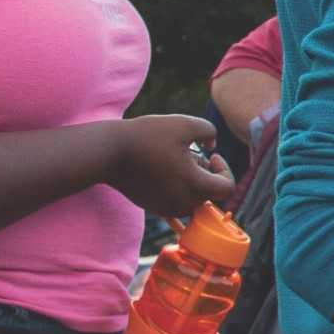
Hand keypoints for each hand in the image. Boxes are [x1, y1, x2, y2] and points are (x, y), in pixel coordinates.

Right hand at [104, 115, 235, 216]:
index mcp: (195, 187)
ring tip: (175, 159)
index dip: (225, 169)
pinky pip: (175, 200)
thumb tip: (212, 145)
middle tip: (189, 153)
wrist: (107, 152)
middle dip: (206, 173)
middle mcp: (182, 203)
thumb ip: (209, 131)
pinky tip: (162, 167)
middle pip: (209, 193)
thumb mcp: (185, 124)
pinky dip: (176, 186)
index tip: (212, 155)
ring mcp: (165, 208)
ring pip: (192, 198)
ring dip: (191, 180)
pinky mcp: (151, 207)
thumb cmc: (147, 137)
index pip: (227, 188)